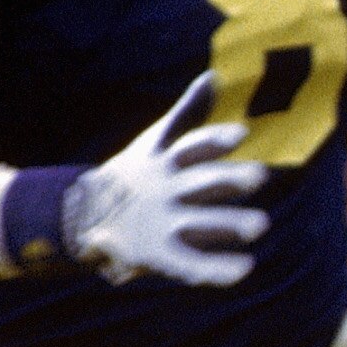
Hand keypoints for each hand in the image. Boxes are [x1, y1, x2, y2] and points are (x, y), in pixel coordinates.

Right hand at [65, 72, 267, 284]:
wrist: (85, 217)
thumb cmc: (138, 175)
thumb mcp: (158, 142)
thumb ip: (187, 113)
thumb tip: (213, 76)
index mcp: (166, 162)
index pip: (192, 147)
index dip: (214, 140)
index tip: (240, 133)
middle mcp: (167, 191)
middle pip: (200, 183)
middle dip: (228, 179)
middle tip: (260, 175)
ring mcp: (163, 224)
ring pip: (200, 224)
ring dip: (228, 224)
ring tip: (261, 225)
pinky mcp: (159, 256)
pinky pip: (190, 264)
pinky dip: (214, 269)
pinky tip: (244, 270)